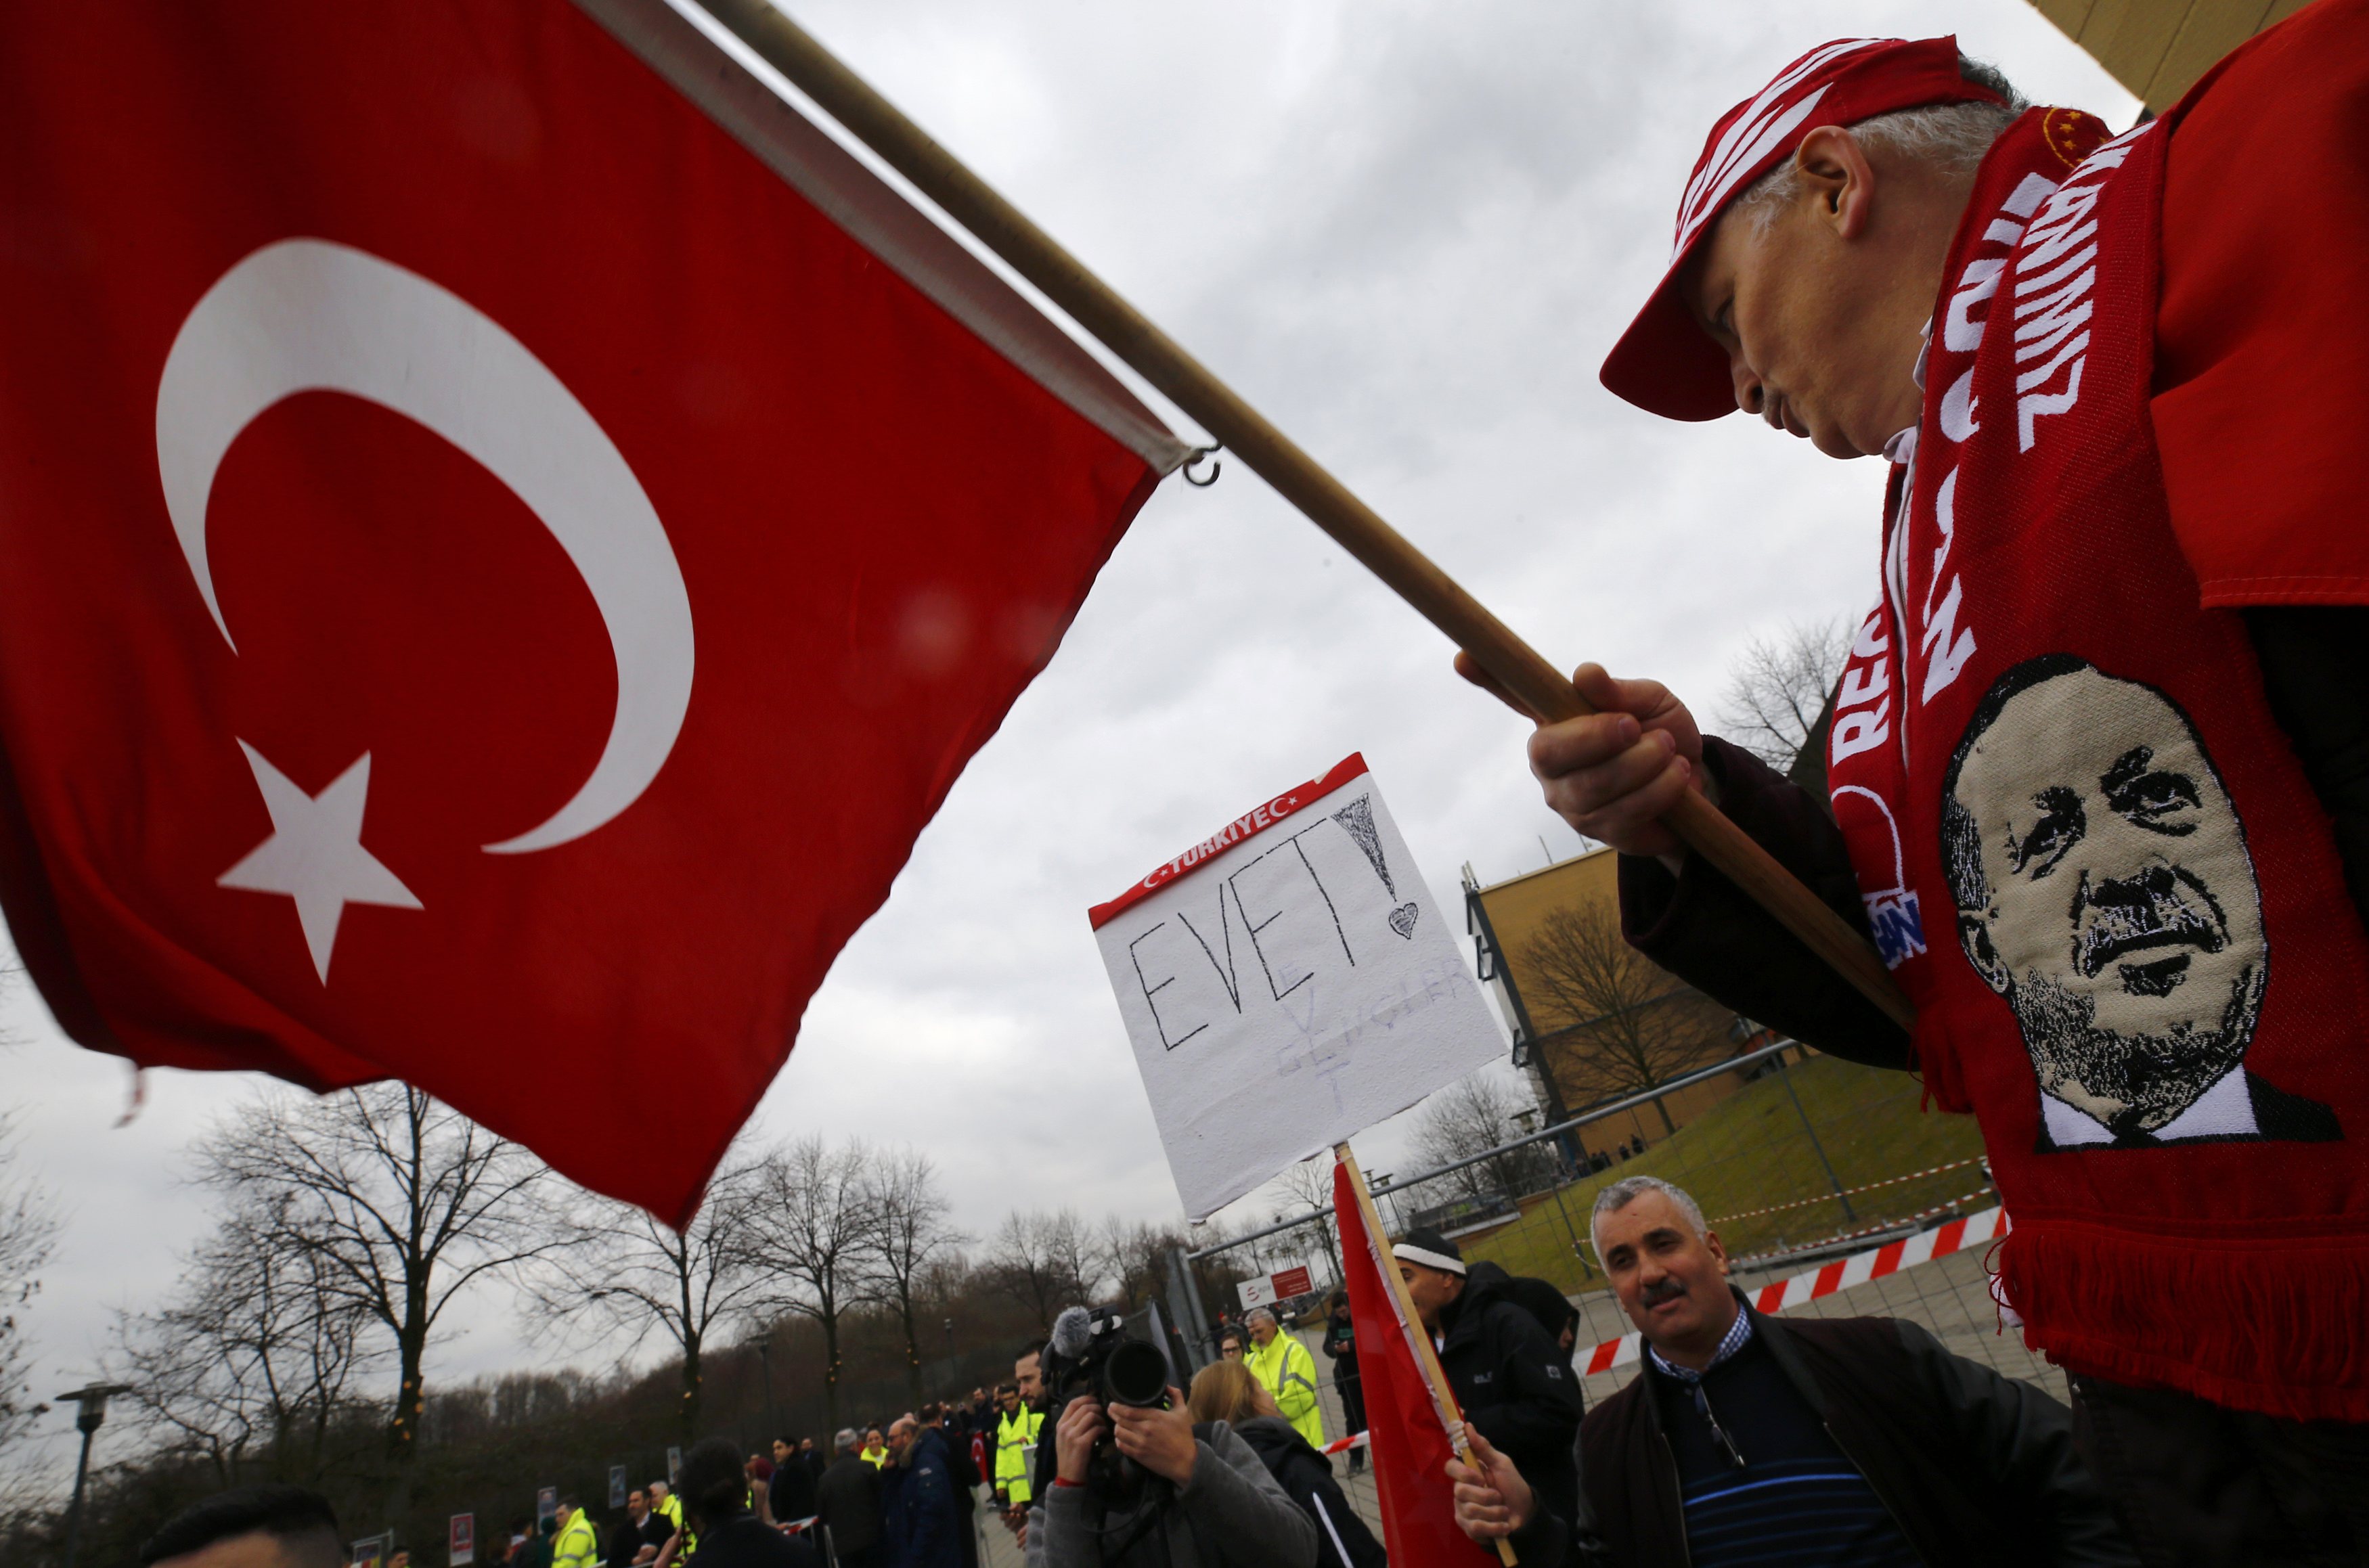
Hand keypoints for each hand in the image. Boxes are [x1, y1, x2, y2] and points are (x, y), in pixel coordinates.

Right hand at [1054, 1394, 1108, 1484]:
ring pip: (1091, 1416)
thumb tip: (1087, 1409)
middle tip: (1103, 1415)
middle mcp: (1065, 1427)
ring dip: (1101, 1419)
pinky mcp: (1082, 1444)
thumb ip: (1072, 1423)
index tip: (1095, 1400)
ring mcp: (1072, 1435)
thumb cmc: (1069, 1456)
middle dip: (1097, 1409)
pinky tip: (1104, 1434)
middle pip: (1085, 1408)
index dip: (1086, 1398)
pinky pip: (1096, 1429)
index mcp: (1060, 1424)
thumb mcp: (1064, 1437)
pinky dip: (1103, 1429)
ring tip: (1103, 1426)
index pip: (1073, 1403)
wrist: (1068, 1476)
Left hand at [1108, 1391, 1197, 1486]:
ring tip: (1116, 1423)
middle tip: (1110, 1410)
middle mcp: (1145, 1429)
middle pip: (1121, 1420)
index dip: (1117, 1407)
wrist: (1186, 1462)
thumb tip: (1166, 1386)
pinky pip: (1121, 1446)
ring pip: (1119, 1433)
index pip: (1129, 1410)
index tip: (1113, 1404)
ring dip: (1116, 1427)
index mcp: (1155, 1417)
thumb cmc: (1184, 1436)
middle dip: (1113, 1414)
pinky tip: (1120, 1437)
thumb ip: (1175, 1395)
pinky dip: (1118, 1440)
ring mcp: (1140, 1443)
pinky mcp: (1138, 1455)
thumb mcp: (1183, 1412)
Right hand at [1446, 1425, 1534, 1540]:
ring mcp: (1463, 1511)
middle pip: (1460, 1491)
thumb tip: (1468, 1425)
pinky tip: (1503, 1525)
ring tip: (1504, 1512)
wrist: (1525, 1515)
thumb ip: (1484, 1447)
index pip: (1450, 1467)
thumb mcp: (1502, 1464)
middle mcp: (1460, 1492)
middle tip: (1499, 1496)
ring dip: (1495, 1512)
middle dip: (1486, 1496)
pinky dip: (1495, 1527)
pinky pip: (1475, 1528)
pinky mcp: (1469, 1529)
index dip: (1462, 1473)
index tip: (1480, 1477)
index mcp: (1467, 1474)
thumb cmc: (1512, 1486)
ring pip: (1470, 1511)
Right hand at [1456, 655, 1703, 860]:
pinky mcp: (1597, 831)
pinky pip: (1623, 812)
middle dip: (1595, 738)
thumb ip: (1620, 691)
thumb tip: (1586, 675)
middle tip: (1634, 726)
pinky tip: (1676, 776)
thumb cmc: (1661, 734)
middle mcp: (1551, 763)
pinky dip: (1660, 789)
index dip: (1487, 677)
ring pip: (1592, 786)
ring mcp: (1569, 800)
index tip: (1463, 657)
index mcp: (1556, 720)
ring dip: (1643, 764)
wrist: (1699, 784)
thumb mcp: (1652, 702)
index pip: (1513, 695)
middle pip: (1547, 751)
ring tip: (1669, 751)